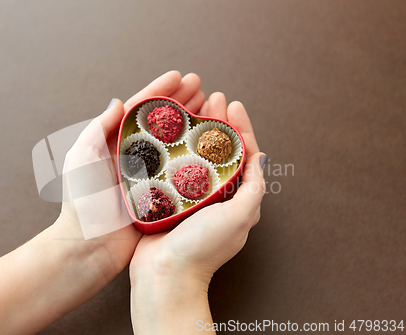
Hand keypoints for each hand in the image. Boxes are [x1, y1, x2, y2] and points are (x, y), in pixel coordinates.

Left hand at [55, 70, 205, 277]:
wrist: (88, 246)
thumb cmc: (81, 203)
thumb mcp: (81, 158)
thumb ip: (98, 128)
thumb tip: (118, 101)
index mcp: (114, 144)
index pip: (140, 110)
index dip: (160, 91)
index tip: (179, 76)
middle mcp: (134, 157)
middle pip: (163, 122)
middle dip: (182, 102)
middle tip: (202, 88)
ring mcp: (149, 175)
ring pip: (175, 143)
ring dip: (191, 124)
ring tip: (210, 109)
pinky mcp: (161, 195)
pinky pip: (181, 171)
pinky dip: (195, 156)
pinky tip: (209, 146)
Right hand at [130, 92, 266, 333]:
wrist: (164, 276)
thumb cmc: (202, 248)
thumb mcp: (238, 217)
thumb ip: (254, 188)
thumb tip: (261, 158)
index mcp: (237, 199)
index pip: (245, 156)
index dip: (241, 128)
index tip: (233, 105)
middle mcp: (216, 197)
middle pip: (220, 151)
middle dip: (219, 124)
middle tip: (213, 98)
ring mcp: (192, 198)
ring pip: (197, 156)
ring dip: (197, 132)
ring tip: (193, 108)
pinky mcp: (170, 200)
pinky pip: (175, 169)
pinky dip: (176, 150)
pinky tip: (170, 133)